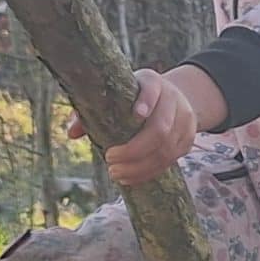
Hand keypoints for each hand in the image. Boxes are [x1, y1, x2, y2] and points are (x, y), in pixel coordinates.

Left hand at [68, 67, 212, 186]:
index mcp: (153, 82)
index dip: (147, 101)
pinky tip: (129, 177)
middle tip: (109, 160)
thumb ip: (90, 112)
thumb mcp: (116, 96)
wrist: (173, 98)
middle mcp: (173, 100)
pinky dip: (148, 173)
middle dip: (134, 150)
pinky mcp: (188, 140)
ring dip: (139, 167)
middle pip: (160, 128)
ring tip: (115, 173)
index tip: (136, 115)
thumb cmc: (133, 98)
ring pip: (166, 150)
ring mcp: (185, 121)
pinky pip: (170, 162)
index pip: (152, 89)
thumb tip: (71, 133)